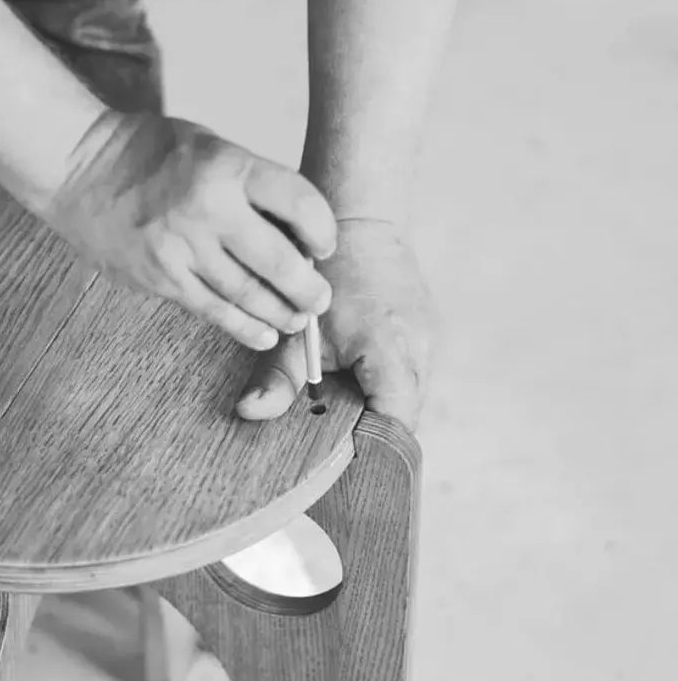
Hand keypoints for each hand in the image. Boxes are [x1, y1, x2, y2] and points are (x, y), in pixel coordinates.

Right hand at [44, 110, 337, 351]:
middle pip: (278, 262)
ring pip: (247, 294)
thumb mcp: (211, 146)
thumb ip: (251, 185)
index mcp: (227, 167)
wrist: (79, 169)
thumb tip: (297, 236)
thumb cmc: (151, 153)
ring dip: (280, 314)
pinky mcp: (162, 278)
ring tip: (297, 321)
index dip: (322, 230)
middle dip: (307, 289)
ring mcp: (182, 249)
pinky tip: (264, 333)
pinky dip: (243, 326)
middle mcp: (207, 210)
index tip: (326, 247)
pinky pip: (213, 310)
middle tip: (320, 302)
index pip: (298, 203)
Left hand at [235, 219, 435, 430]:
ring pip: (411, 401)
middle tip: (337, 440)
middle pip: (405, 418)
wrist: (361, 222)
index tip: (340, 457)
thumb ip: (276, 378)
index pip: (394, 423)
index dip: (369, 446)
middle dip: (373, 433)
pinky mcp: (428, 336)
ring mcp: (430, 342)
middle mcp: (421, 349)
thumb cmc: (328, 274)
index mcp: (391, 349)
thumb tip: (250, 413)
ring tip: (346, 410)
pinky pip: (412, 380)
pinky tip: (359, 385)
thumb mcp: (298, 331)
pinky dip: (387, 389)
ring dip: (381, 410)